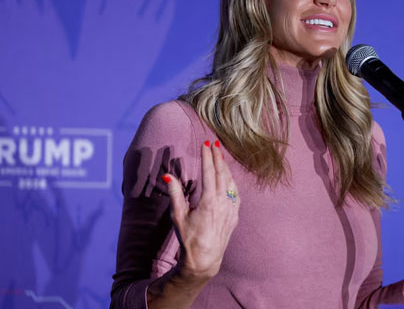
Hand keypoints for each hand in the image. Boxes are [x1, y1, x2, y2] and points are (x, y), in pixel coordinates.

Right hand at [162, 141, 239, 281]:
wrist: (205, 259)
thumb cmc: (189, 238)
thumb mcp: (178, 216)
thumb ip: (175, 194)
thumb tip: (168, 176)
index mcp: (209, 201)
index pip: (209, 172)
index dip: (207, 156)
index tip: (206, 144)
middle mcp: (223, 203)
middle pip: (222, 173)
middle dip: (218, 157)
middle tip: (214, 144)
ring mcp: (231, 209)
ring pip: (230, 182)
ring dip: (225, 168)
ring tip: (220, 156)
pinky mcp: (235, 215)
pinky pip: (235, 193)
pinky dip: (231, 181)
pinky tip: (228, 177)